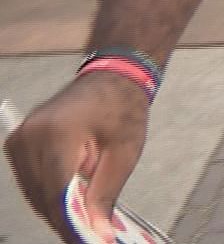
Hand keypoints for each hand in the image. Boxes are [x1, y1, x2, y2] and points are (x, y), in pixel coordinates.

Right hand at [5, 73, 151, 242]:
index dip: (70, 224)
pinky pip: (31, 181)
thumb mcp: (124, 153)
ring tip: (83, 220)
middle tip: (88, 235)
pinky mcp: (18, 144)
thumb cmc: (121, 109)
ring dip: (56, 208)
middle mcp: (29, 136)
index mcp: (56, 134)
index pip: (56, 193)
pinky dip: (49, 194)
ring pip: (33, 192)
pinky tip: (70, 202)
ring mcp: (20, 139)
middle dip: (65, 220)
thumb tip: (97, 231)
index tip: (85, 241)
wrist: (111, 78)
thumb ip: (106, 194)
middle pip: (41, 196)